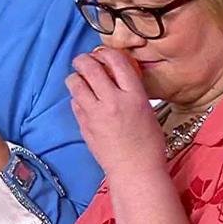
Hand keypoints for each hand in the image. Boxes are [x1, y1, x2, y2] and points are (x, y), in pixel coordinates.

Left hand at [66, 48, 165, 177]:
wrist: (135, 171)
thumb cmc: (148, 143)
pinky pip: (74, 103)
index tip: (103, 54)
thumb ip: (131, 91)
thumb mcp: (147, 109)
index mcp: (134, 96)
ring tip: (79, 79)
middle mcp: (113, 102)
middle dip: (83, 59)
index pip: (117, 61)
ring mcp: (95, 114)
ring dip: (75, 77)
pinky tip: (84, 101)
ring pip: (75, 83)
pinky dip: (77, 98)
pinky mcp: (84, 126)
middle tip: (83, 60)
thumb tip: (115, 75)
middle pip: (90, 68)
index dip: (107, 52)